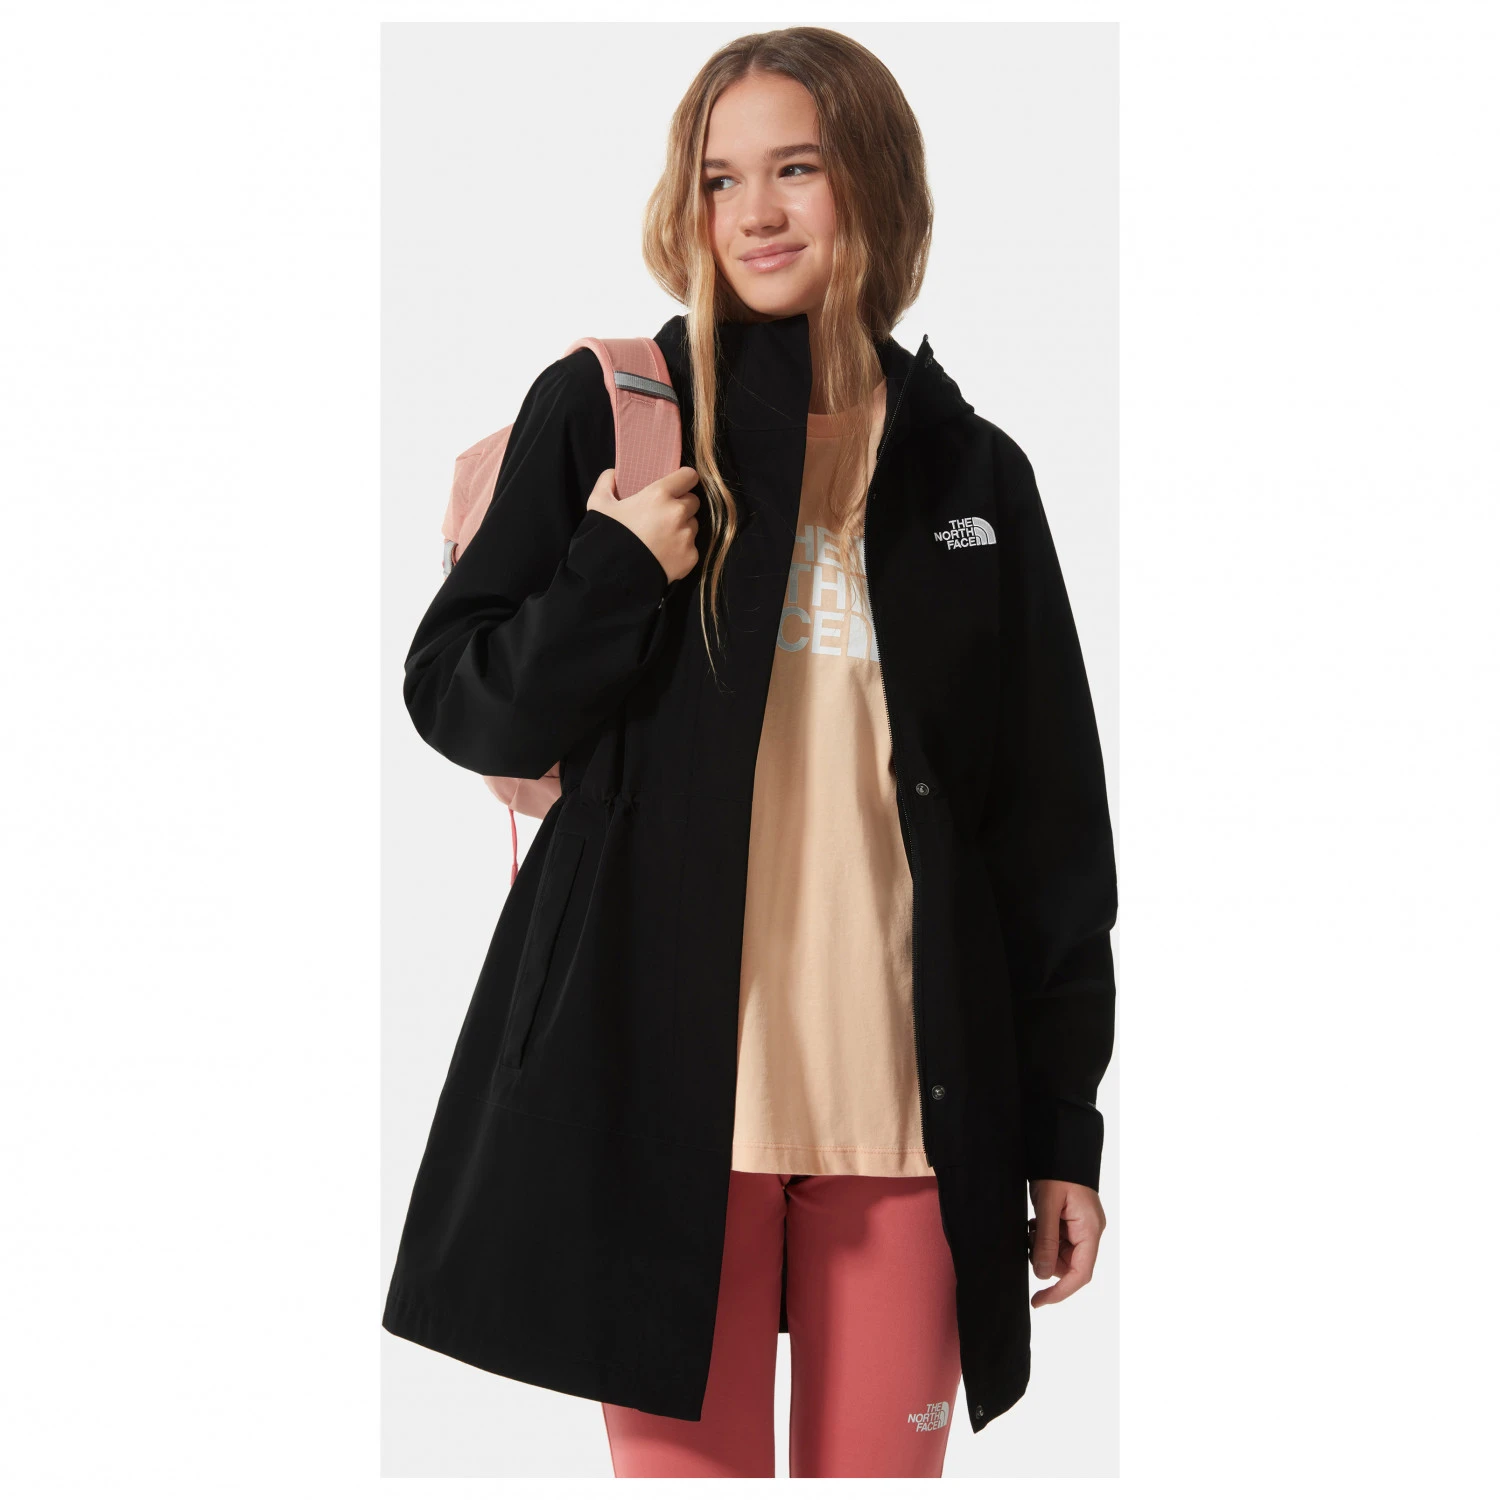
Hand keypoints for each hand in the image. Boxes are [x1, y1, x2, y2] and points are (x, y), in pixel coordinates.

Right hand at [586, 465, 700, 584]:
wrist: (612, 576)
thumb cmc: (606, 537)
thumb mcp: (598, 504)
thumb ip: (607, 482)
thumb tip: (615, 474)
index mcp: (659, 495)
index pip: (689, 476)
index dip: (684, 480)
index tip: (678, 485)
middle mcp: (678, 513)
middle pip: (693, 502)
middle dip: (682, 505)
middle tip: (664, 515)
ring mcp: (686, 537)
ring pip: (693, 525)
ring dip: (682, 528)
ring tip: (662, 537)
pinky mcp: (690, 558)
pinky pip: (691, 548)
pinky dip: (681, 550)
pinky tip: (663, 554)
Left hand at [1028, 1178, 1105, 1307]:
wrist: (1060, 1142)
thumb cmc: (1057, 1170)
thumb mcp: (1048, 1205)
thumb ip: (1045, 1240)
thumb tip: (1040, 1275)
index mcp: (1090, 1230)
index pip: (1079, 1274)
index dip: (1059, 1292)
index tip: (1037, 1301)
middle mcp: (1089, 1231)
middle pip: (1067, 1264)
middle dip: (1045, 1258)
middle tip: (1029, 1237)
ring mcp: (1081, 1225)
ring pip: (1059, 1252)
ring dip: (1042, 1245)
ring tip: (1032, 1224)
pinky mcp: (1071, 1218)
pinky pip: (1057, 1238)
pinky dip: (1043, 1235)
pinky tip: (1034, 1220)